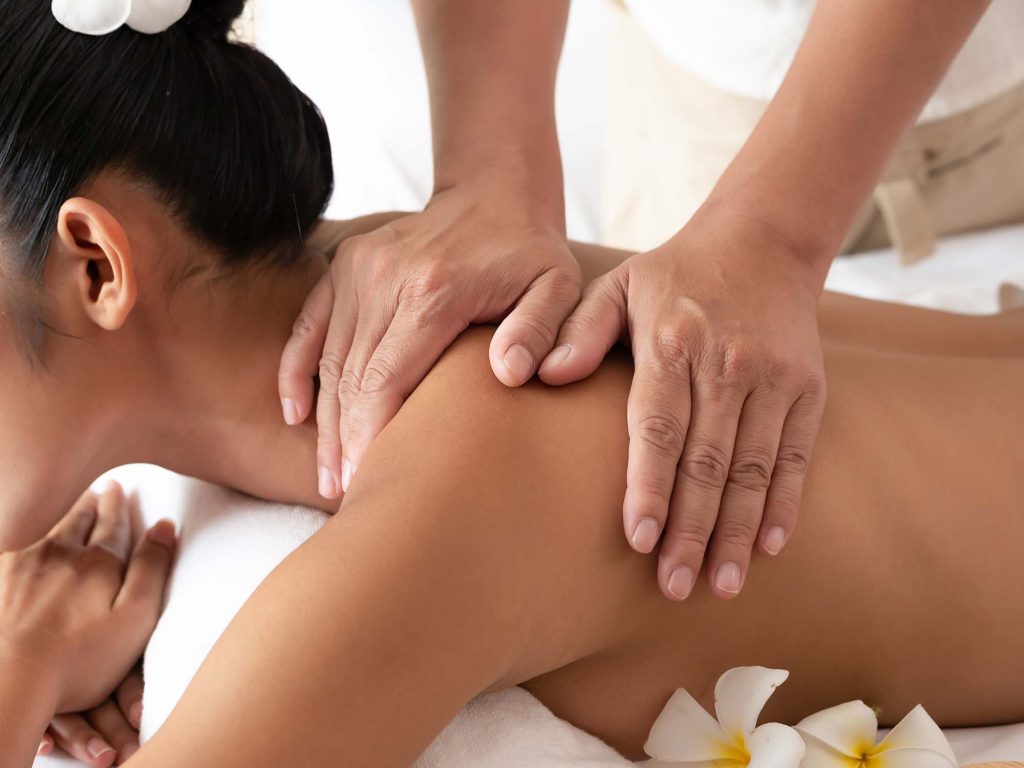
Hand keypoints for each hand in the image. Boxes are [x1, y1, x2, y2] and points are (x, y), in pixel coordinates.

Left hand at [0, 481, 174, 752]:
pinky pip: (17, 554)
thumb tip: (164, 526)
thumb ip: (152, 569)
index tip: (119, 489)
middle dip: (92, 505)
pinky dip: (31, 547)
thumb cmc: (80, 660)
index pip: (113, 525)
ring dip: (65, 520)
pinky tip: (32, 551)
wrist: (6, 683)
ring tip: (75, 511)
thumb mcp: (135, 618)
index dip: (118, 506)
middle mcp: (60, 554)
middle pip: (79, 522)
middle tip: (100, 490)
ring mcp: (22, 567)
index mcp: (100, 562)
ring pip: (49, 534)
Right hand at [278, 180, 580, 496]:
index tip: (367, 480)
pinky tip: (296, 415)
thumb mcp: (557, 287)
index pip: (387, 378)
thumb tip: (511, 373)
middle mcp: (385, 278)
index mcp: (434, 290)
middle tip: (345, 494)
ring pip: (328, 359)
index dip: (372, 434)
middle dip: (345, 441)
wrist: (495, 196)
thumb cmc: (531, 255)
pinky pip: (309, 325)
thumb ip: (540, 329)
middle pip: (352, 377)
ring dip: (324, 421)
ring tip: (327, 474)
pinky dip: (297, 371)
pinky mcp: (344, 266)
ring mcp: (358, 269)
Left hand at [540, 207, 826, 600]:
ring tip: (723, 584)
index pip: (658, 428)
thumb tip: (541, 374)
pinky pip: (797, 455)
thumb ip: (577, 329)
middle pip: (707, 462)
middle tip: (675, 585)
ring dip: (738, 531)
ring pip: (753, 469)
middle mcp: (727, 364)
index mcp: (672, 343)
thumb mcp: (617, 286)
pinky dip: (784, 503)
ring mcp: (773, 378)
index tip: (639, 540)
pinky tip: (770, 546)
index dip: (649, 486)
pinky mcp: (808, 387)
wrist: (763, 240)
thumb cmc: (675, 275)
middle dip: (691, 529)